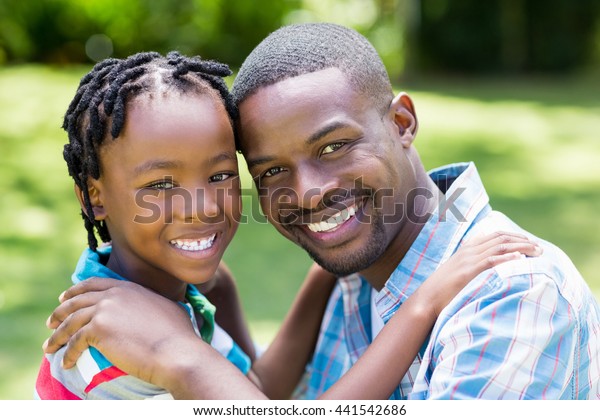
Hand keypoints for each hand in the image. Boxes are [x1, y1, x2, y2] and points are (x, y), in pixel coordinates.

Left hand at [43, 277, 199, 390]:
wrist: (175, 350)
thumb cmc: (178, 335)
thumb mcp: (166, 308)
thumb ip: (151, 304)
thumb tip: (154, 309)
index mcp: (128, 287)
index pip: (94, 284)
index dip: (76, 291)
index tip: (64, 298)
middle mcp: (113, 295)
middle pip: (76, 300)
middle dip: (60, 311)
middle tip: (51, 322)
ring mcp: (104, 311)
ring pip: (71, 322)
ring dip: (57, 336)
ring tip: (50, 347)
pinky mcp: (98, 330)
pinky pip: (75, 342)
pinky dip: (67, 354)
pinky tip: (66, 363)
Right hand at [426, 231, 541, 316]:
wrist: (427, 300)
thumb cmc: (443, 289)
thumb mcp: (457, 270)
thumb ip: (471, 261)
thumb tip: (489, 257)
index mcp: (467, 249)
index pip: (496, 235)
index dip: (515, 236)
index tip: (530, 241)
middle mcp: (469, 251)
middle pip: (501, 239)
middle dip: (523, 241)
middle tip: (540, 248)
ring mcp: (468, 261)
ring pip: (499, 247)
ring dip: (521, 247)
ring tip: (537, 251)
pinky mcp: (468, 273)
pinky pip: (490, 261)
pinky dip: (506, 257)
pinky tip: (519, 258)